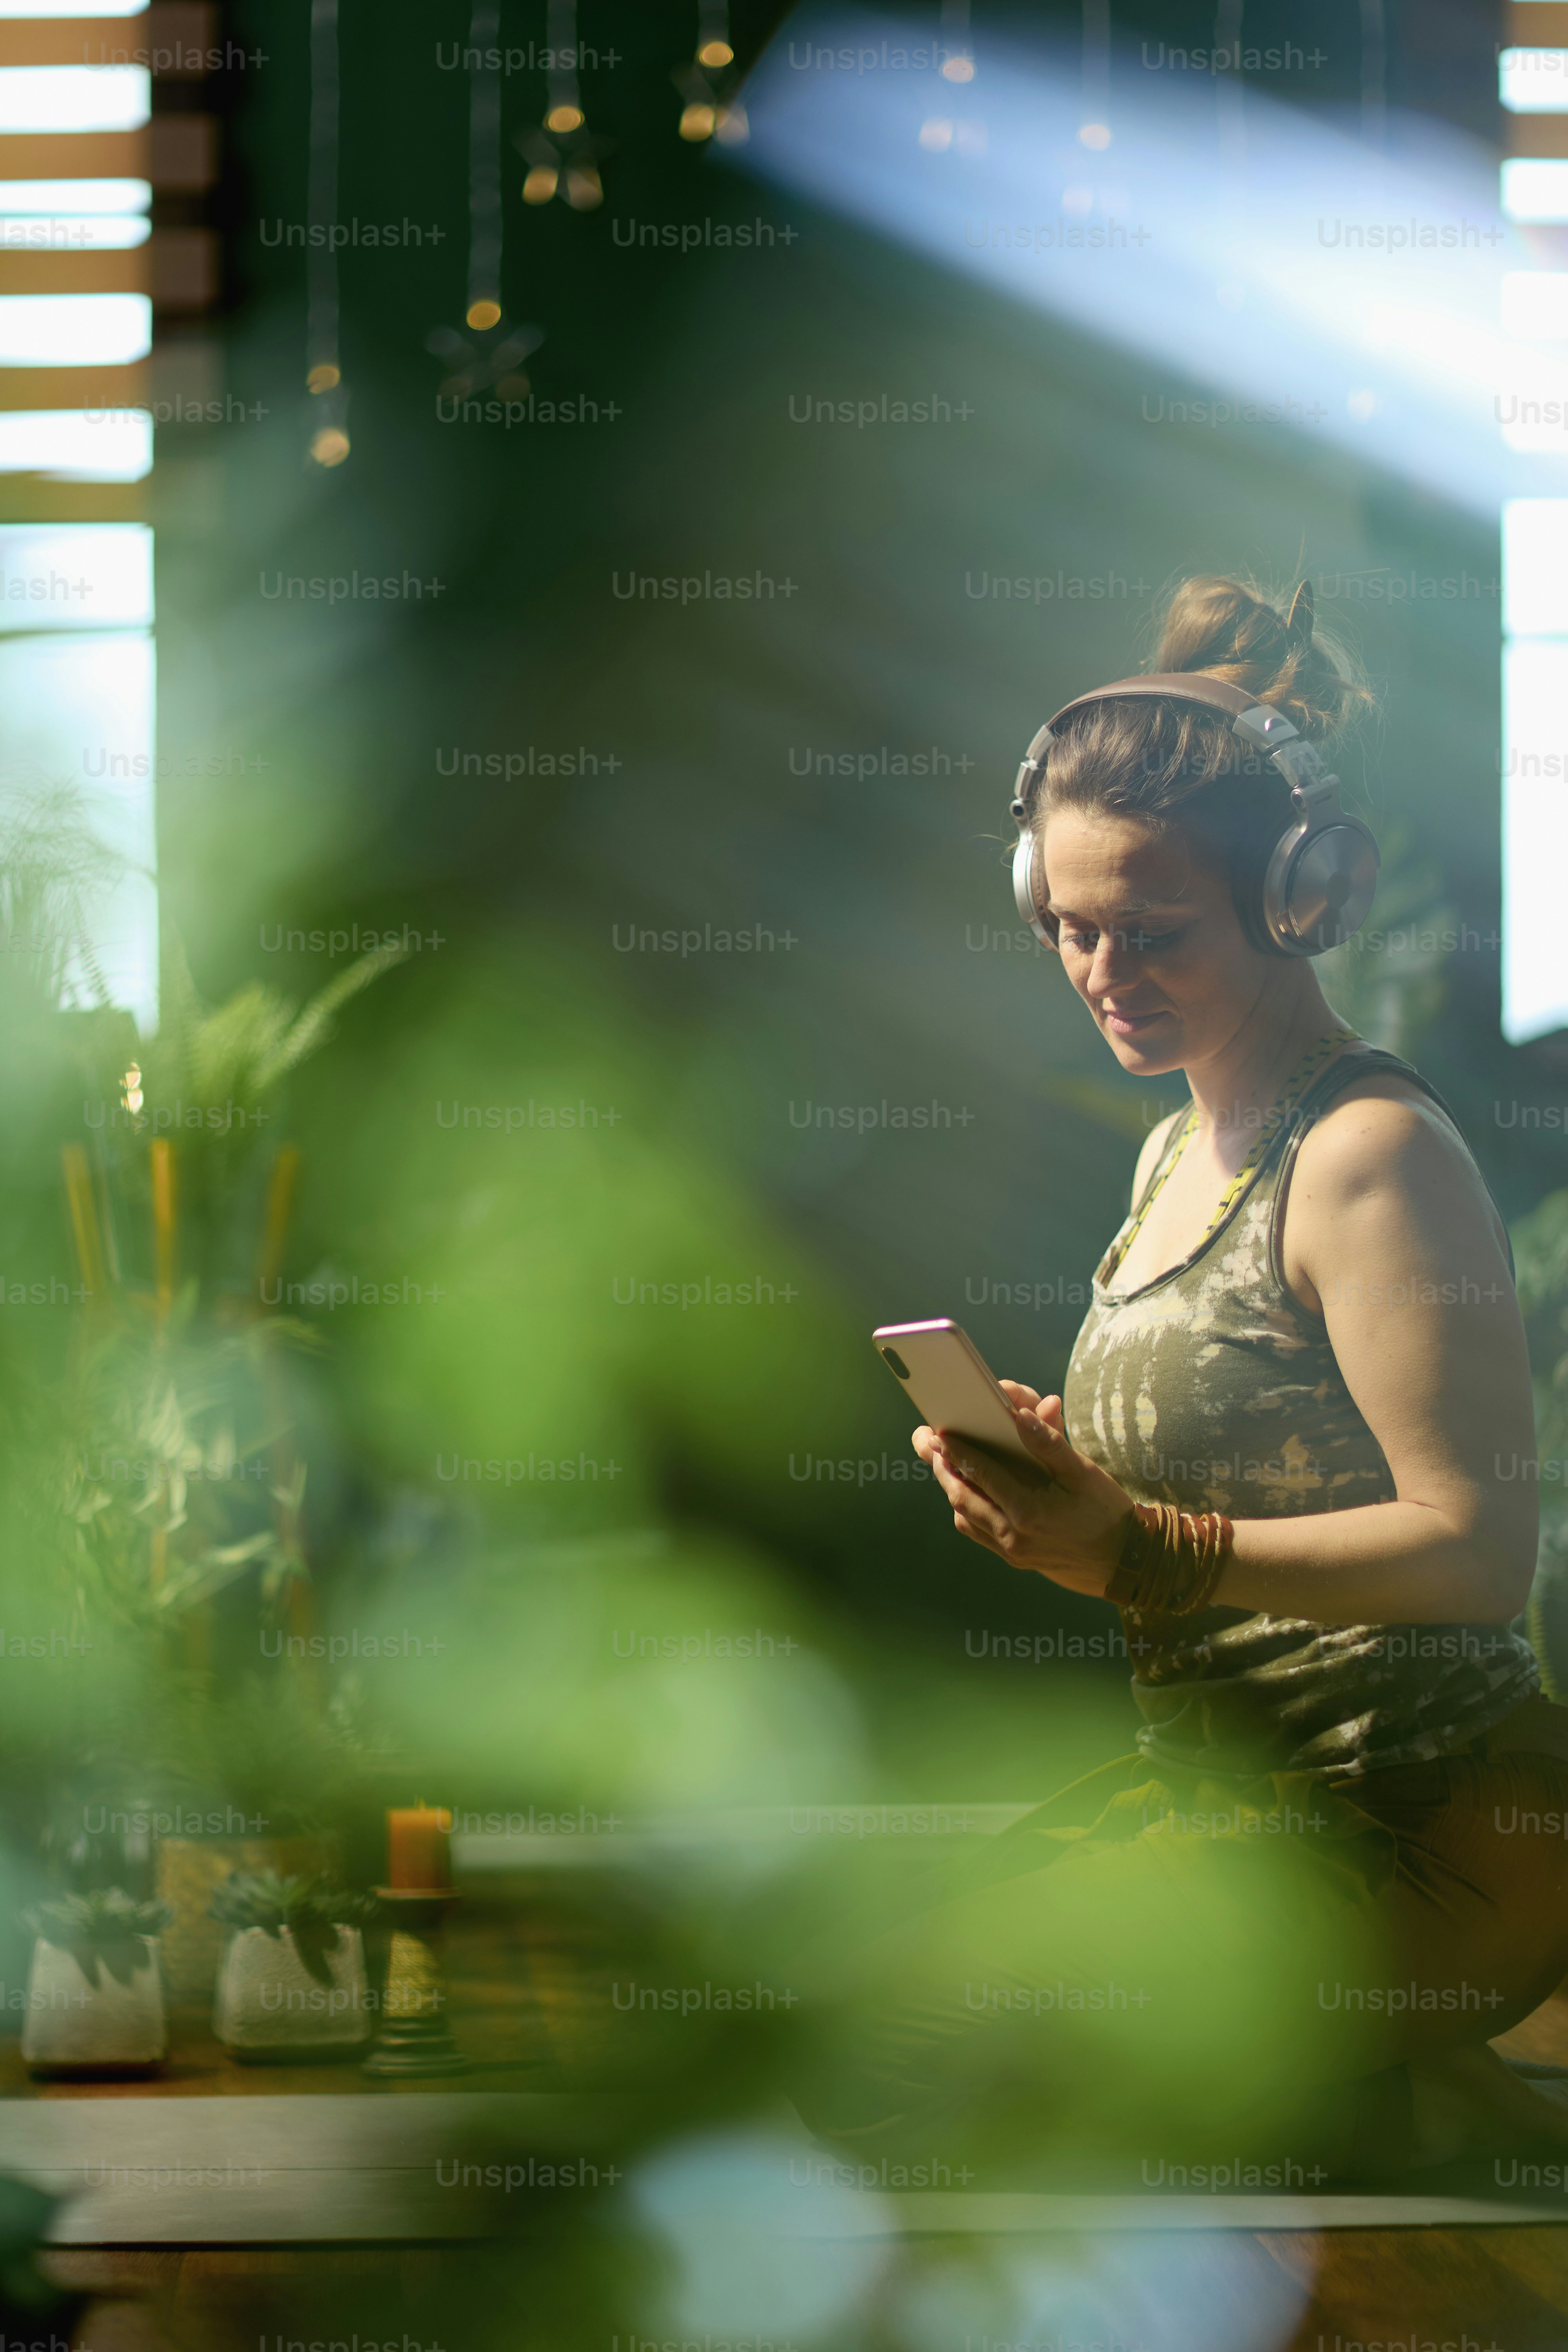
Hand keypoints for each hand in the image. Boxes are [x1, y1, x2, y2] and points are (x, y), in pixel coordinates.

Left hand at [912, 1381, 1133, 1596]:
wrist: (1127, 1563)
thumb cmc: (1108, 1513)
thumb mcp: (1084, 1473)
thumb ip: (1050, 1444)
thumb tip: (1021, 1416)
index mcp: (1029, 1512)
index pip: (981, 1474)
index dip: (956, 1451)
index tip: (938, 1431)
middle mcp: (1013, 1535)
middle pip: (961, 1497)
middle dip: (941, 1467)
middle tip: (926, 1443)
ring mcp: (1011, 1551)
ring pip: (965, 1517)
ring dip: (952, 1489)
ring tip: (943, 1463)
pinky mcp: (1015, 1559)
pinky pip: (978, 1532)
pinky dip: (967, 1509)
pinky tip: (969, 1492)